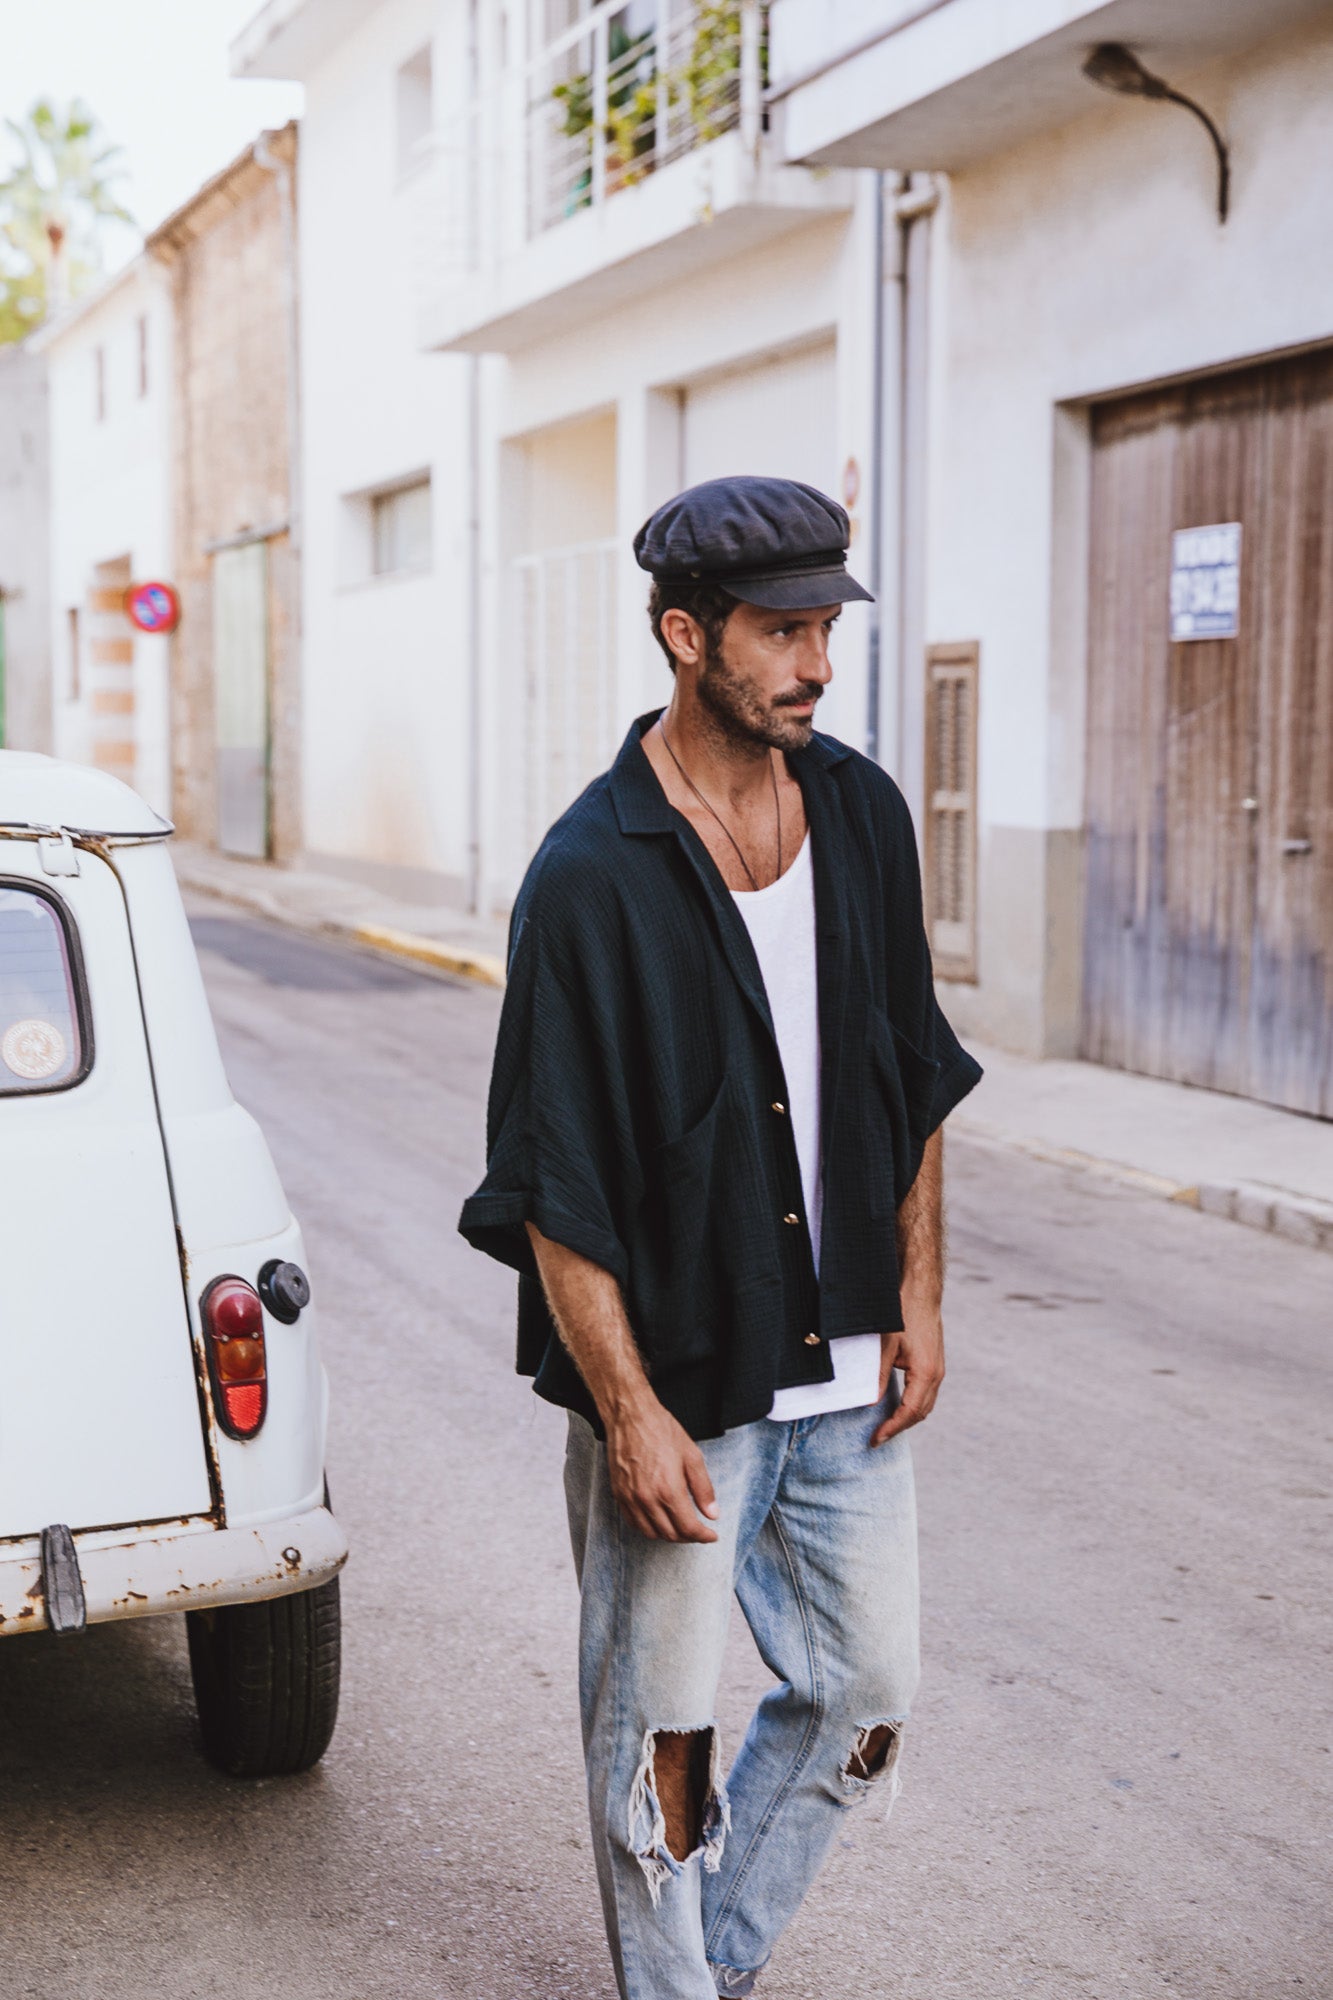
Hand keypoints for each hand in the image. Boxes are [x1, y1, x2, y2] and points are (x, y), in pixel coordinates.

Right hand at [605, 1396, 719, 1542]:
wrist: (630, 1416)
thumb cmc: (661, 1430)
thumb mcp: (692, 1456)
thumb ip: (703, 1489)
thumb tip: (713, 1514)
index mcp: (669, 1490)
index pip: (688, 1528)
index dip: (703, 1536)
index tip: (711, 1536)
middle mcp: (647, 1499)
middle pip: (671, 1534)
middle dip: (688, 1537)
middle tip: (699, 1530)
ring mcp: (630, 1498)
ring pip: (651, 1533)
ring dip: (668, 1535)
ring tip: (680, 1526)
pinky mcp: (618, 1494)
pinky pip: (633, 1522)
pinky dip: (648, 1528)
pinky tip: (658, 1520)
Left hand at [871, 1301, 944, 1446]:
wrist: (921, 1291)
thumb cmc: (903, 1314)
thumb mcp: (885, 1346)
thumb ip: (879, 1376)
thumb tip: (870, 1402)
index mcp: (925, 1373)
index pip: (909, 1412)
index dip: (892, 1428)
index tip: (876, 1439)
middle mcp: (936, 1374)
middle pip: (920, 1413)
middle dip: (899, 1428)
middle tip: (877, 1438)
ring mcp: (938, 1369)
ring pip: (925, 1404)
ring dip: (907, 1418)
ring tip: (885, 1426)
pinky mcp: (934, 1362)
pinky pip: (926, 1392)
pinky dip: (912, 1404)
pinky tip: (897, 1405)